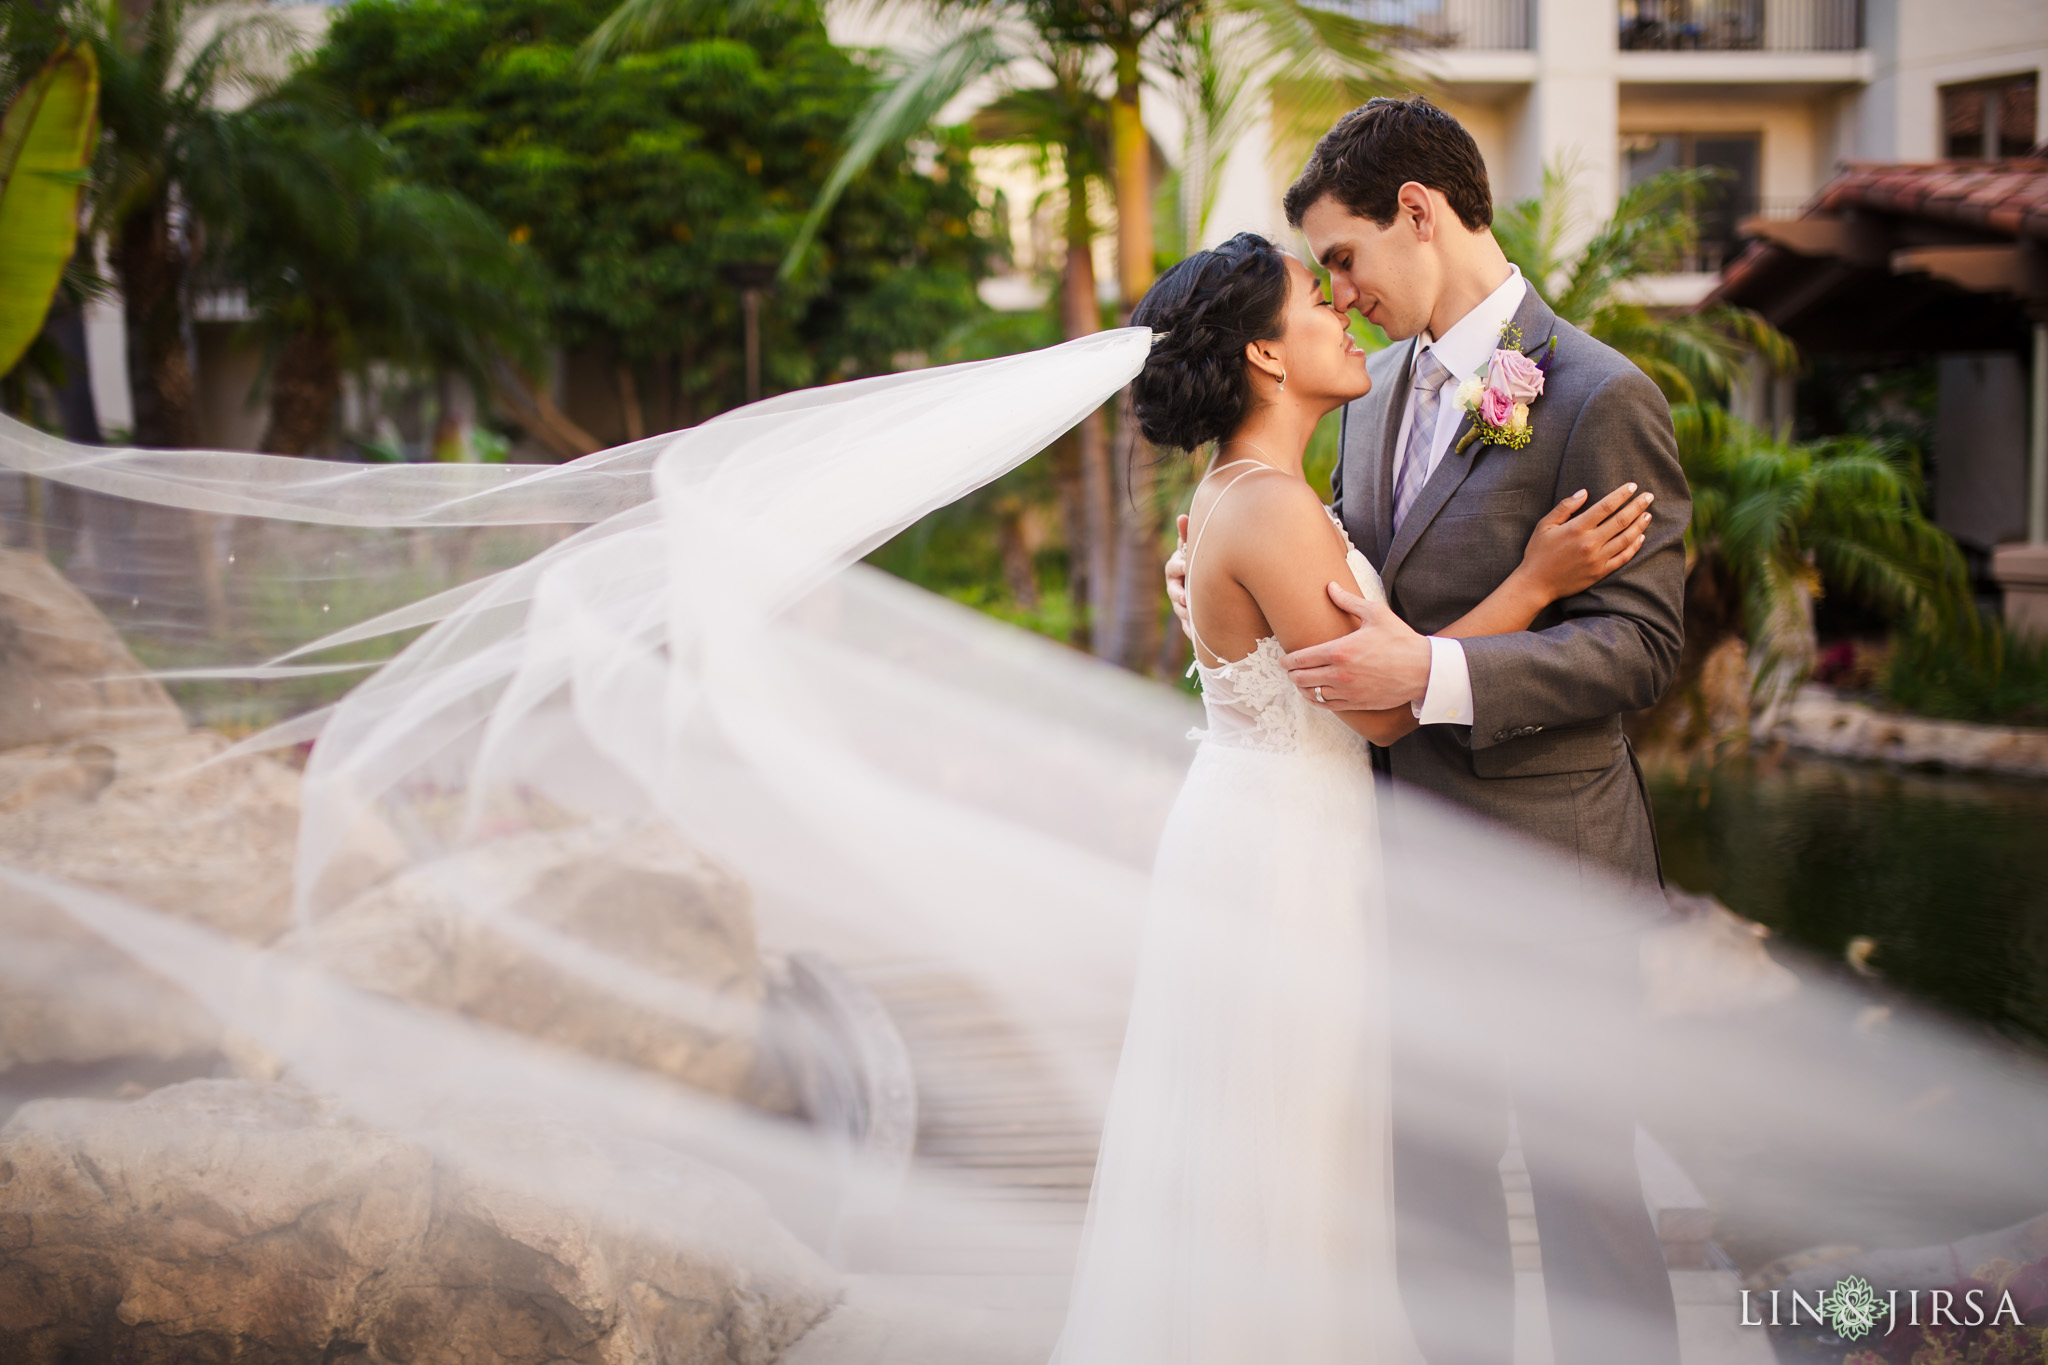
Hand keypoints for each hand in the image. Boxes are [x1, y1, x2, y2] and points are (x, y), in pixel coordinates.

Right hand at [1164, 513, 1191, 633]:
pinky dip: (1191, 630)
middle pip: (1173, 591)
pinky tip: (1197, 632)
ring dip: (1185, 613)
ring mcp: (1182, 604)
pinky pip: (1188, 627)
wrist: (1215, 588)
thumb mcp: (1197, 549)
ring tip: (1193, 616)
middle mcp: (1177, 587)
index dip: (1178, 567)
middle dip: (1179, 594)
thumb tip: (1181, 516)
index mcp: (1178, 569)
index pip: (1173, 567)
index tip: (1185, 566)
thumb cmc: (1203, 562)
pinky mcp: (1190, 621)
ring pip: (1181, 611)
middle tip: (1186, 597)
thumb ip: (1188, 535)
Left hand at [1283, 582, 1431, 710]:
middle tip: (1290, 670)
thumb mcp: (1375, 614)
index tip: (1283, 660)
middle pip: (1301, 679)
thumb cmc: (1401, 640)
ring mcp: (1347, 691)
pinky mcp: (1357, 703)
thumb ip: (1348, 601)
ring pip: (1312, 695)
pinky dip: (1317, 701)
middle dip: (1292, 674)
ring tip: (1301, 682)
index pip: (1301, 659)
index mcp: (1340, 651)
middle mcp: (1340, 674)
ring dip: (1303, 688)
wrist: (1423, 670)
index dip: (1287, 661)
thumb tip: (1330, 586)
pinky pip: (1327, 706)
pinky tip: (1315, 695)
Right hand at [1515, 482, 1652, 603]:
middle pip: (1621, 520)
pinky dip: (1635, 546)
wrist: (1536, 584)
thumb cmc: (1538, 552)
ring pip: (1626, 538)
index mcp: (1577, 528)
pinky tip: (1641, 537)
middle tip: (1649, 496)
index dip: (1622, 494)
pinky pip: (1623, 557)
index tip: (1632, 486)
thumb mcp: (1544, 525)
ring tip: (1648, 514)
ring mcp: (1597, 559)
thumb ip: (1565, 507)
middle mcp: (1590, 543)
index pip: (1606, 506)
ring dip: (1640, 525)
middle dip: (1637, 506)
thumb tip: (1584, 492)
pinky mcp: (1600, 572)